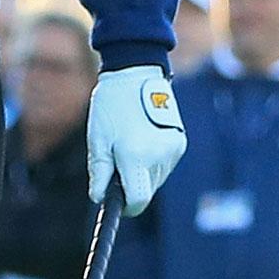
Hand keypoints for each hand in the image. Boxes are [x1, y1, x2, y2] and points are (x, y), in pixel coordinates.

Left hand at [87, 66, 186, 214]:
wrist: (135, 72)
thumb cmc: (111, 104)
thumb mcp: (98, 137)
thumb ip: (100, 170)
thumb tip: (98, 197)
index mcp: (136, 157)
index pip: (137, 201)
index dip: (126, 206)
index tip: (115, 200)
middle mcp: (159, 157)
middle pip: (146, 191)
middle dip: (131, 184)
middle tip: (116, 160)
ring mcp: (173, 151)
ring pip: (155, 180)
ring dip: (142, 172)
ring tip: (129, 142)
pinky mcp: (179, 144)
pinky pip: (164, 165)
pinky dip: (152, 161)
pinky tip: (142, 139)